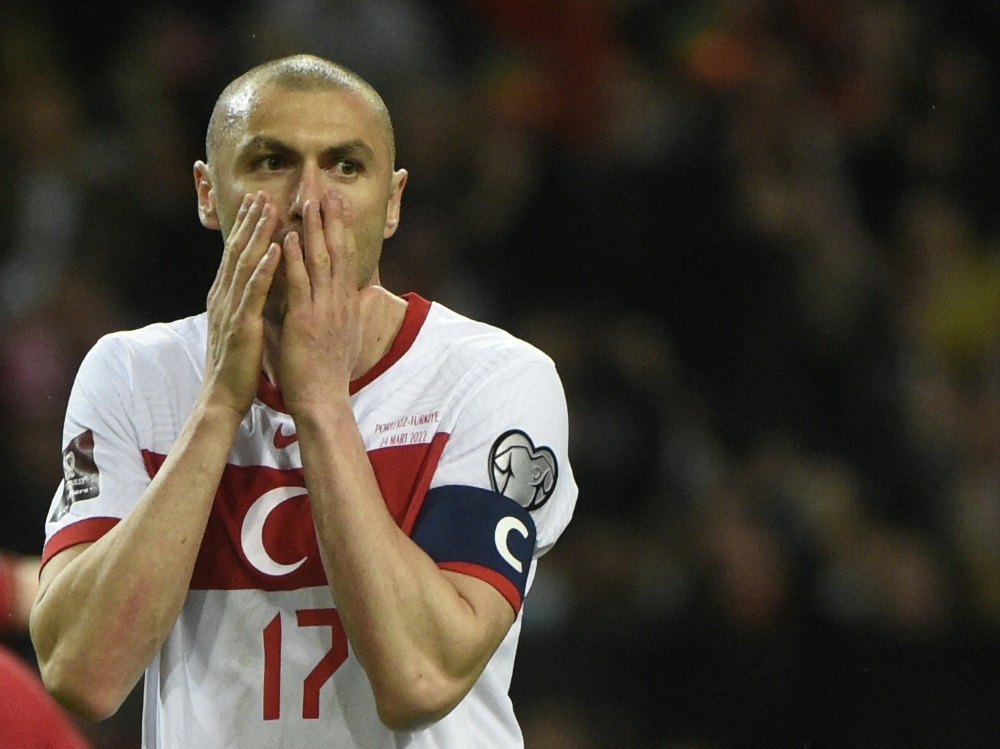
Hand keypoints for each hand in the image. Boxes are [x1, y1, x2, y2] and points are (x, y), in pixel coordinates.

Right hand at [203, 192, 281, 416]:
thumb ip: (247, 302)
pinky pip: (254, 292)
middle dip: (250, 220)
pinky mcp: (241, 325)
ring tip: (270, 209)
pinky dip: (264, 268)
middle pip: (237, 250)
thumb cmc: (238, 364)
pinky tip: (276, 250)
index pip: (236, 254)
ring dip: (258, 234)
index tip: (259, 202)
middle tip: (263, 193)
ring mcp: (230, 309)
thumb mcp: (242, 325)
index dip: (247, 227)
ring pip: (244, 263)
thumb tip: (258, 284)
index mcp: (226, 296)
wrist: (223, 397)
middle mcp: (223, 297)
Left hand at [278, 193, 364, 413]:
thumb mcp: (349, 337)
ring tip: (309, 202)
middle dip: (333, 220)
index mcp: (348, 305)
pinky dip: (294, 259)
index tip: (339, 206)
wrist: (324, 399)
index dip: (343, 231)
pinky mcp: (305, 320)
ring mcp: (324, 310)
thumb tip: (366, 296)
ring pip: (320, 261)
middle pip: (338, 252)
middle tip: (328, 191)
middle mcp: (340, 302)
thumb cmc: (330, 372)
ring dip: (314, 230)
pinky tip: (289, 237)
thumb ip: (353, 312)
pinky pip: (299, 284)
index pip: (347, 259)